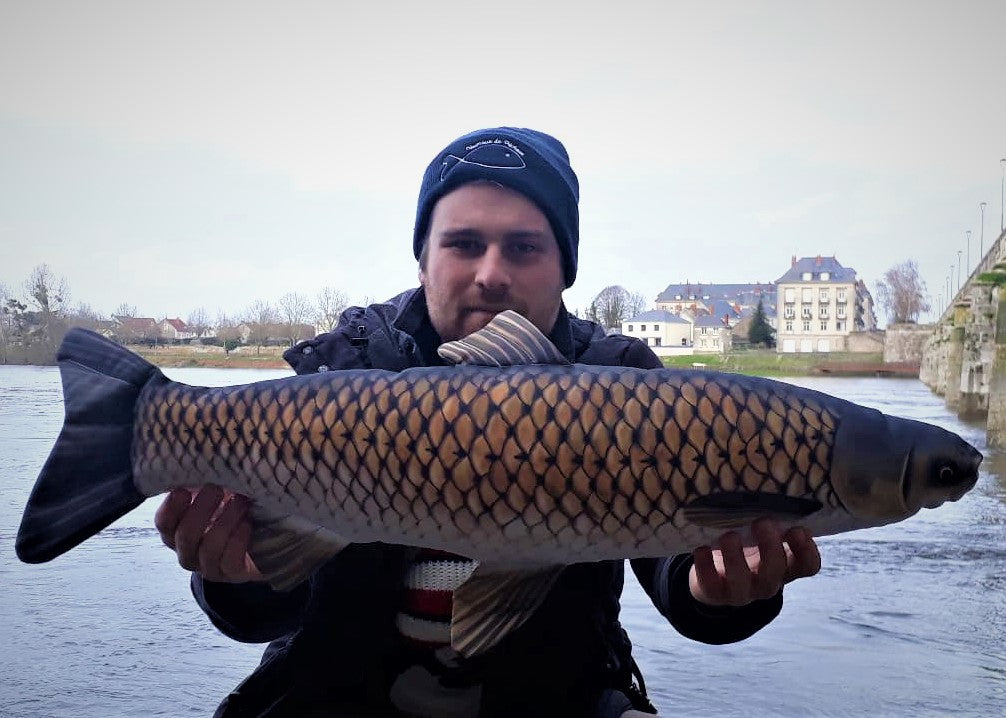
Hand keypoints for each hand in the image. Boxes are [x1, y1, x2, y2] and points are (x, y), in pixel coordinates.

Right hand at [154, 485, 263, 582]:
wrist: (270, 534)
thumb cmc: (237, 506)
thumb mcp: (219, 490)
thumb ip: (203, 480)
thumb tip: (197, 460)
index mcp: (178, 530)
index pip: (164, 523)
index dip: (171, 508)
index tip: (184, 490)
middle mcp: (190, 552)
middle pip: (185, 536)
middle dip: (200, 510)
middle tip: (216, 489)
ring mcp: (210, 566)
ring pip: (208, 549)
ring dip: (224, 522)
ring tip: (241, 502)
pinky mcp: (233, 574)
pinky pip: (230, 562)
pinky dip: (238, 540)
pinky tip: (248, 523)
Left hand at [688, 517, 820, 606]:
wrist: (713, 578)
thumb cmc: (745, 547)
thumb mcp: (761, 536)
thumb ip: (772, 523)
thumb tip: (774, 492)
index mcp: (784, 567)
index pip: (807, 566)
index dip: (807, 551)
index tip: (798, 529)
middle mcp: (766, 582)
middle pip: (776, 572)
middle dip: (770, 547)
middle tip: (762, 522)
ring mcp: (741, 592)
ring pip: (742, 581)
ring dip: (735, 557)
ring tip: (729, 536)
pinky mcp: (714, 594)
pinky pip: (710, 585)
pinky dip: (706, 566)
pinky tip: (702, 548)